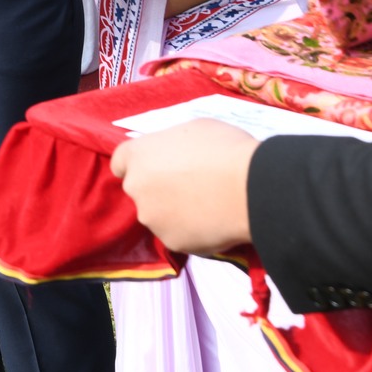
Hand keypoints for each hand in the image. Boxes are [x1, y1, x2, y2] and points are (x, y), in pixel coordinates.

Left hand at [109, 119, 259, 254]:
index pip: (120, 162)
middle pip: (140, 189)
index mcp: (138, 155)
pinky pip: (178, 235)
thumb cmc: (224, 149)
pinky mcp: (171, 242)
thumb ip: (173, 145)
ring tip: (206, 205)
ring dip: (173, 211)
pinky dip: (191, 231)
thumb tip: (177, 156)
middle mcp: (137, 187)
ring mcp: (152, 218)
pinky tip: (213, 222)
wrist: (250, 188)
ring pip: (158, 215)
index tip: (155, 166)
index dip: (138, 164)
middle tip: (189, 185)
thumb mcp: (194, 129)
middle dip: (158, 188)